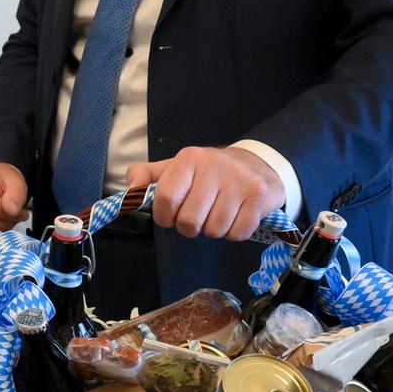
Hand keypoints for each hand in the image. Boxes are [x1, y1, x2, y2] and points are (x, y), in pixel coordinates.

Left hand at [126, 146, 283, 240]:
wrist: (256, 164)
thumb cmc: (208, 172)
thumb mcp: (176, 168)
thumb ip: (147, 176)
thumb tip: (131, 188)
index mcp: (189, 158)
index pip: (165, 199)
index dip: (164, 217)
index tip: (170, 216)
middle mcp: (215, 166)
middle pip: (189, 221)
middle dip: (189, 227)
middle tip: (197, 217)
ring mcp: (240, 181)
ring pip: (214, 230)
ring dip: (213, 230)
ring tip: (217, 213)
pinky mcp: (261, 196)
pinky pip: (238, 233)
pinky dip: (234, 233)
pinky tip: (235, 216)